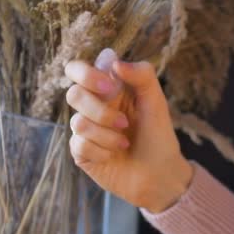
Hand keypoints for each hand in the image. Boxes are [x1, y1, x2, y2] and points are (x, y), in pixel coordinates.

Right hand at [64, 51, 193, 212]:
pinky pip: (79, 145)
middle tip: (124, 122)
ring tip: (125, 143)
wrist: (160, 174)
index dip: (87, 74)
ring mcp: (85, 130)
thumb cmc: (158, 135)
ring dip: (107, 134)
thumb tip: (112, 59)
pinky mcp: (81, 152)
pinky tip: (114, 155)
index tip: (109, 86)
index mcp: (108, 89)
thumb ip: (142, 74)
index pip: (77, 69)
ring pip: (77, 122)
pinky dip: (102, 151)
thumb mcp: (156, 101)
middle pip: (73, 94)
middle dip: (100, 110)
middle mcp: (93, 106)